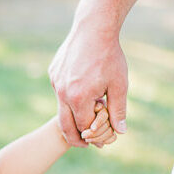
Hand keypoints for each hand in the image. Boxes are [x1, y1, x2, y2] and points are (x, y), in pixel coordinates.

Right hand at [48, 23, 127, 146]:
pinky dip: (69, 95)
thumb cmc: (109, 56)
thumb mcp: (119, 84)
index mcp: (79, 98)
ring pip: (62, 106)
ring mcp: (55, 82)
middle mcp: (62, 92)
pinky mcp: (53, 73)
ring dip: (73, 112)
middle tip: (82, 144)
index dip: (92, 135)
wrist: (93, 29)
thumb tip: (120, 131)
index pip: (83, 126)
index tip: (98, 141)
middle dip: (74, 137)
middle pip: (65, 124)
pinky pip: (60, 90)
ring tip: (86, 114)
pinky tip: (81, 87)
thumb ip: (118, 109)